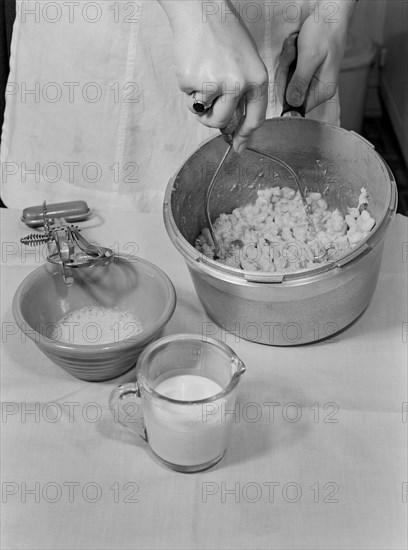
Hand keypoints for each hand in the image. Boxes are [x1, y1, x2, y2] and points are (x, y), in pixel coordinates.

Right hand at [158, 0, 267, 152]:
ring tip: (201, 78)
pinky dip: (188, 86)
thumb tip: (233, 126)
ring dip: (199, 104)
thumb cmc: (224, 33)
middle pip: (223, 122)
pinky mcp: (193, 81)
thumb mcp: (246, 62)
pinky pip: (189, 97)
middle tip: (206, 108)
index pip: (255, 118)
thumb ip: (244, 92)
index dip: (245, 136)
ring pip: (204, 114)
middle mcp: (239, 84)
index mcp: (257, 79)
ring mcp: (215, 84)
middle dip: (212, 120)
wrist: (201, 10)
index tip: (238, 147)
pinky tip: (193, 65)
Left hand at [276, 0, 356, 112]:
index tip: (288, 70)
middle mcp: (319, 89)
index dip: (285, 90)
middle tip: (293, 53)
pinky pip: (290, 70)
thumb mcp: (309, 57)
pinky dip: (289, 57)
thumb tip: (292, 104)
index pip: (296, 106)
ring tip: (296, 46)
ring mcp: (312, 80)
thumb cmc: (324, 31)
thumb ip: (300, 82)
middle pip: (289, 93)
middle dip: (286, 71)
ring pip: (287, 80)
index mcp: (323, 90)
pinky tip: (296, 46)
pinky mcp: (307, 71)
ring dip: (287, 61)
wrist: (330, 12)